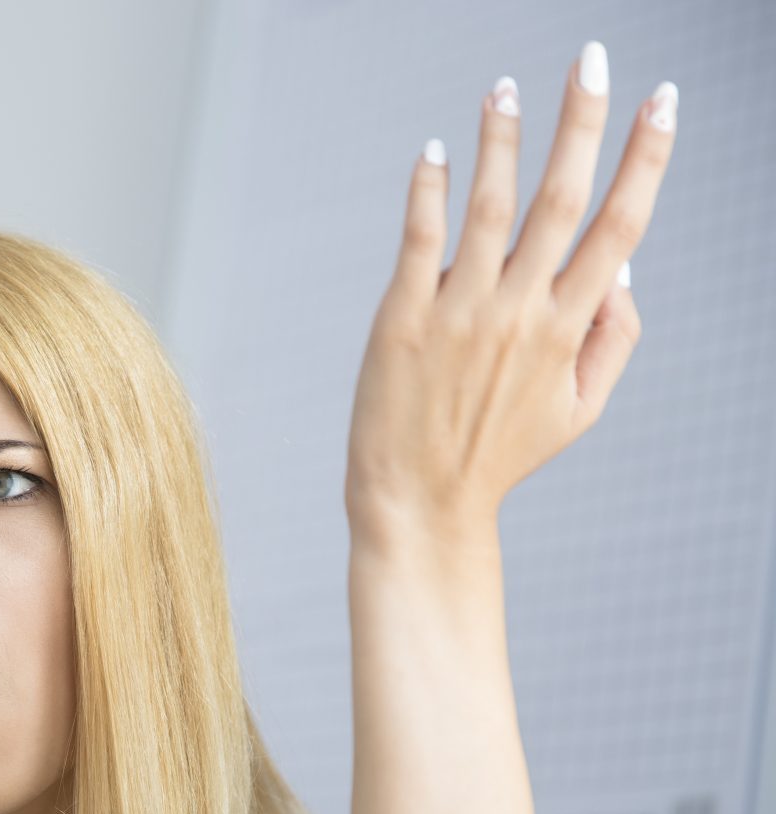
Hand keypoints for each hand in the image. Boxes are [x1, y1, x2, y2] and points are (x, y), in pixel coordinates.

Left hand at [346, 43, 676, 542]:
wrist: (419, 501)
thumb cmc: (499, 452)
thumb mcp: (579, 408)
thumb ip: (612, 336)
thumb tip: (624, 262)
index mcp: (569, 328)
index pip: (620, 224)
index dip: (646, 158)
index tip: (663, 101)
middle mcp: (519, 312)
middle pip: (561, 199)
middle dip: (582, 123)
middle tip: (591, 58)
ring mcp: (460, 312)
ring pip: (488, 208)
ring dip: (501, 141)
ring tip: (505, 87)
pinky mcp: (403, 318)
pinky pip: (419, 240)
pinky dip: (428, 192)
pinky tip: (433, 151)